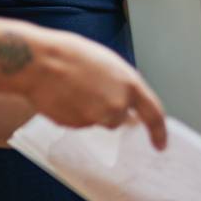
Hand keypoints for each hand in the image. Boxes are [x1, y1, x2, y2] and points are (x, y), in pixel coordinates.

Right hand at [20, 27, 166, 148]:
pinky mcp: (76, 125)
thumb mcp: (110, 64)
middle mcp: (117, 105)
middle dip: (109, 110)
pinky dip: (74, 113)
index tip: (161, 145)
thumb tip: (126, 99)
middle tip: (91, 91)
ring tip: (74, 89)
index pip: (154, 115)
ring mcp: (96, 117)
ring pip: (98, 121)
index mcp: (131, 85)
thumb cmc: (72, 55)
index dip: (159, 132)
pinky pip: (79, 123)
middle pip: (119, 119)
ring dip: (91, 111)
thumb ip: (123, 84)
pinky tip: (64, 95)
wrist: (40, 62)